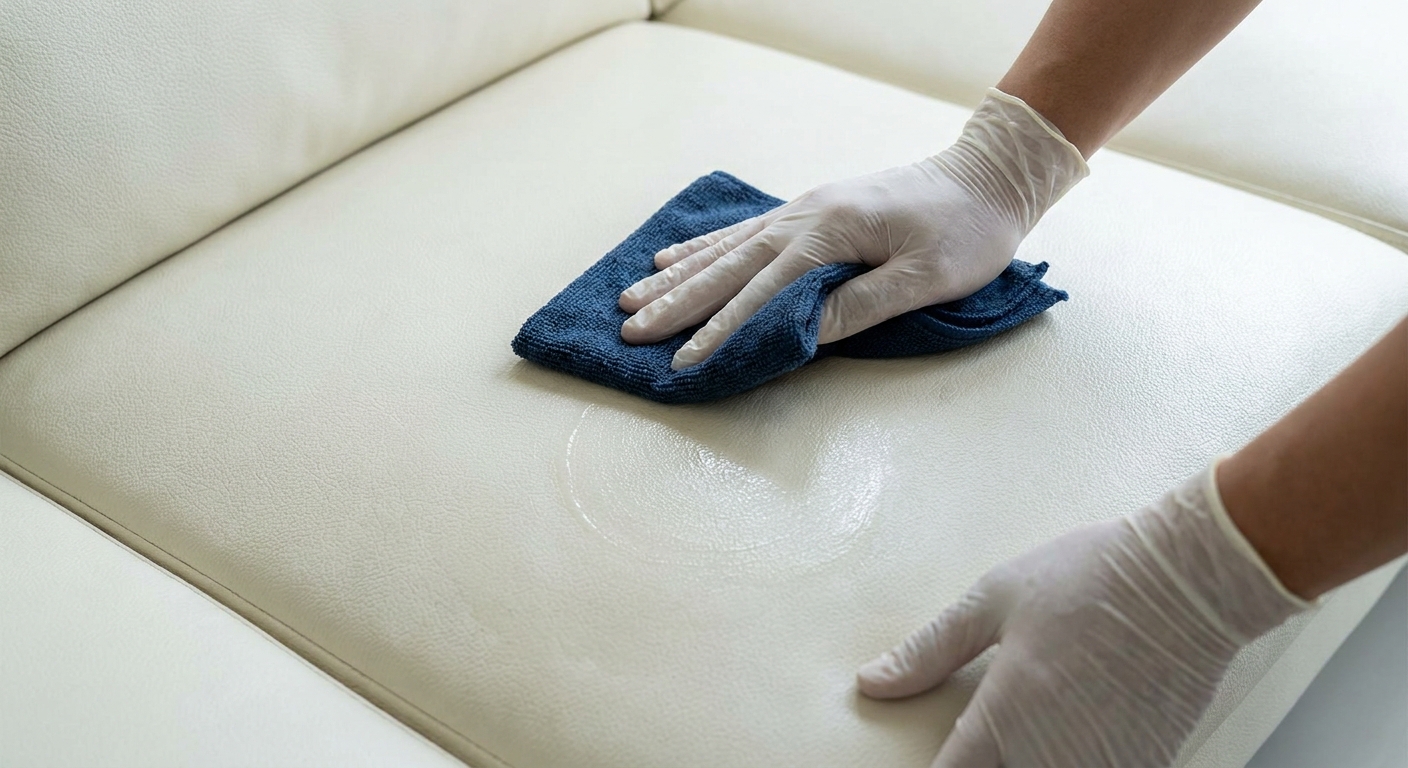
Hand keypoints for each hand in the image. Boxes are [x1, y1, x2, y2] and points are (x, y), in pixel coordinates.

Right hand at [618, 89, 1087, 369]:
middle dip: (677, 303)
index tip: (683, 362)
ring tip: (631, 296)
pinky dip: (703, 246)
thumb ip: (861, 305)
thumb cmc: (968, 231)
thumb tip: (800, 334)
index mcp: (831, 233)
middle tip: (630, 331)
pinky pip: (743, 231)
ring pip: (726, 248)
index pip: (763, 293)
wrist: (989, 175)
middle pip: (728, 268)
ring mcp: (804, 210)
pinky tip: (672, 255)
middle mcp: (805, 217)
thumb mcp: (927, 276)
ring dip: (677, 275)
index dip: (721, 331)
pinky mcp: (810, 210)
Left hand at [857, 464, 1308, 767]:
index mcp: (1004, 720)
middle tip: (989, 729)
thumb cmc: (1093, 578)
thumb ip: (928, 651)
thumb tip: (873, 682)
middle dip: (985, 762)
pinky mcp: (1145, 766)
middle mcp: (1051, 758)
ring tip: (1030, 723)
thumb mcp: (993, 600)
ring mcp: (1102, 767)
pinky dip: (1075, 756)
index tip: (933, 756)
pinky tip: (1074, 723)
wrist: (1190, 579)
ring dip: (1028, 759)